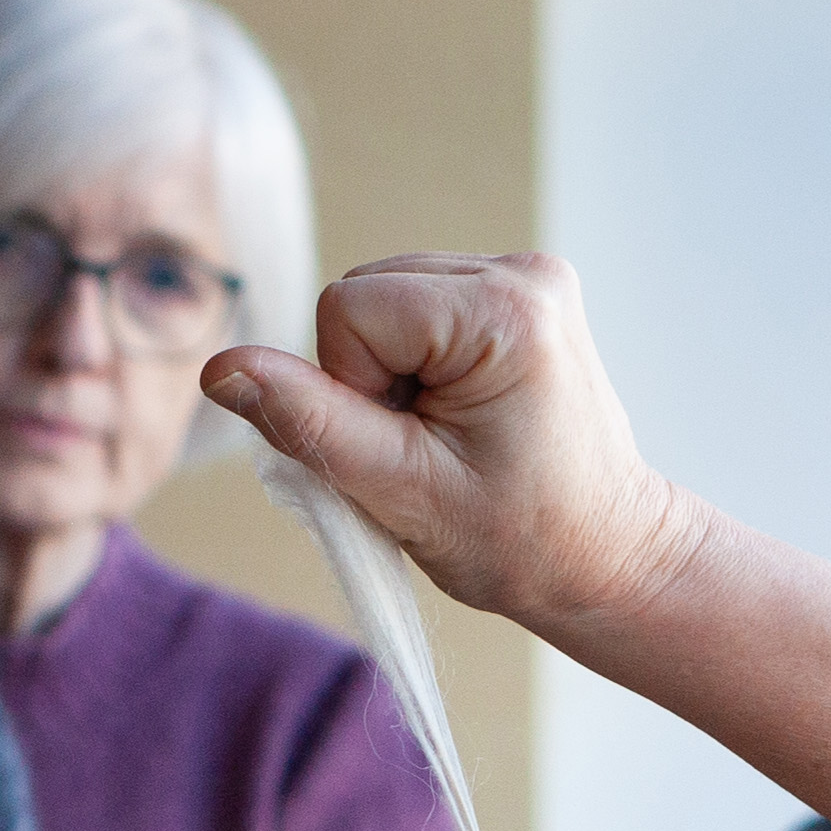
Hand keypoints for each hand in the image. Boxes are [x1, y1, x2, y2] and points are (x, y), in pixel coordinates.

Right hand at [202, 252, 704, 637]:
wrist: (609, 558)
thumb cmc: (522, 543)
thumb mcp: (402, 492)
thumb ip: (309, 424)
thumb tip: (221, 370)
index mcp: (505, 311)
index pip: (348, 310)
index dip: (352, 389)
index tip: (412, 447)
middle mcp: (524, 272)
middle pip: (363, 295)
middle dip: (372, 378)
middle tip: (430, 450)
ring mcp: (529, 275)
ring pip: (383, 299)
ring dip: (392, 373)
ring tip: (450, 437)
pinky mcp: (522, 291)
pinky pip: (419, 307)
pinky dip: (419, 364)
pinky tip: (462, 415)